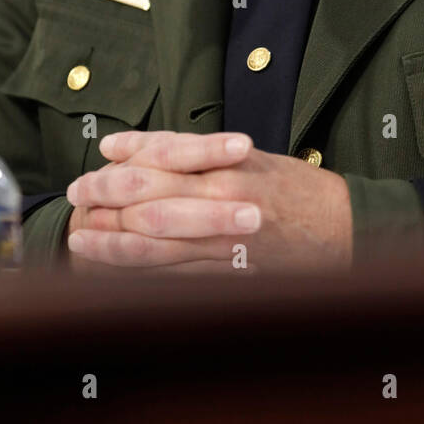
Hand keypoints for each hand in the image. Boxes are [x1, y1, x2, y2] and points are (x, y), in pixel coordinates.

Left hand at [64, 132, 352, 274]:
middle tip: (77, 195)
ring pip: (153, 243)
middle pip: (148, 198)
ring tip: (80, 238)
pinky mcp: (227, 275)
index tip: (99, 158)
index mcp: (231, 166)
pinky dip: (138, 272)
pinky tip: (113, 269)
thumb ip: (200, 154)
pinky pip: (172, 274)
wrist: (346, 231)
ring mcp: (224, 243)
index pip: (164, 156)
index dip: (125, 158)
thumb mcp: (255, 158)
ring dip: (110, 241)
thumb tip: (140, 149)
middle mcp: (223, 202)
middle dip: (105, 197)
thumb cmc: (301, 191)